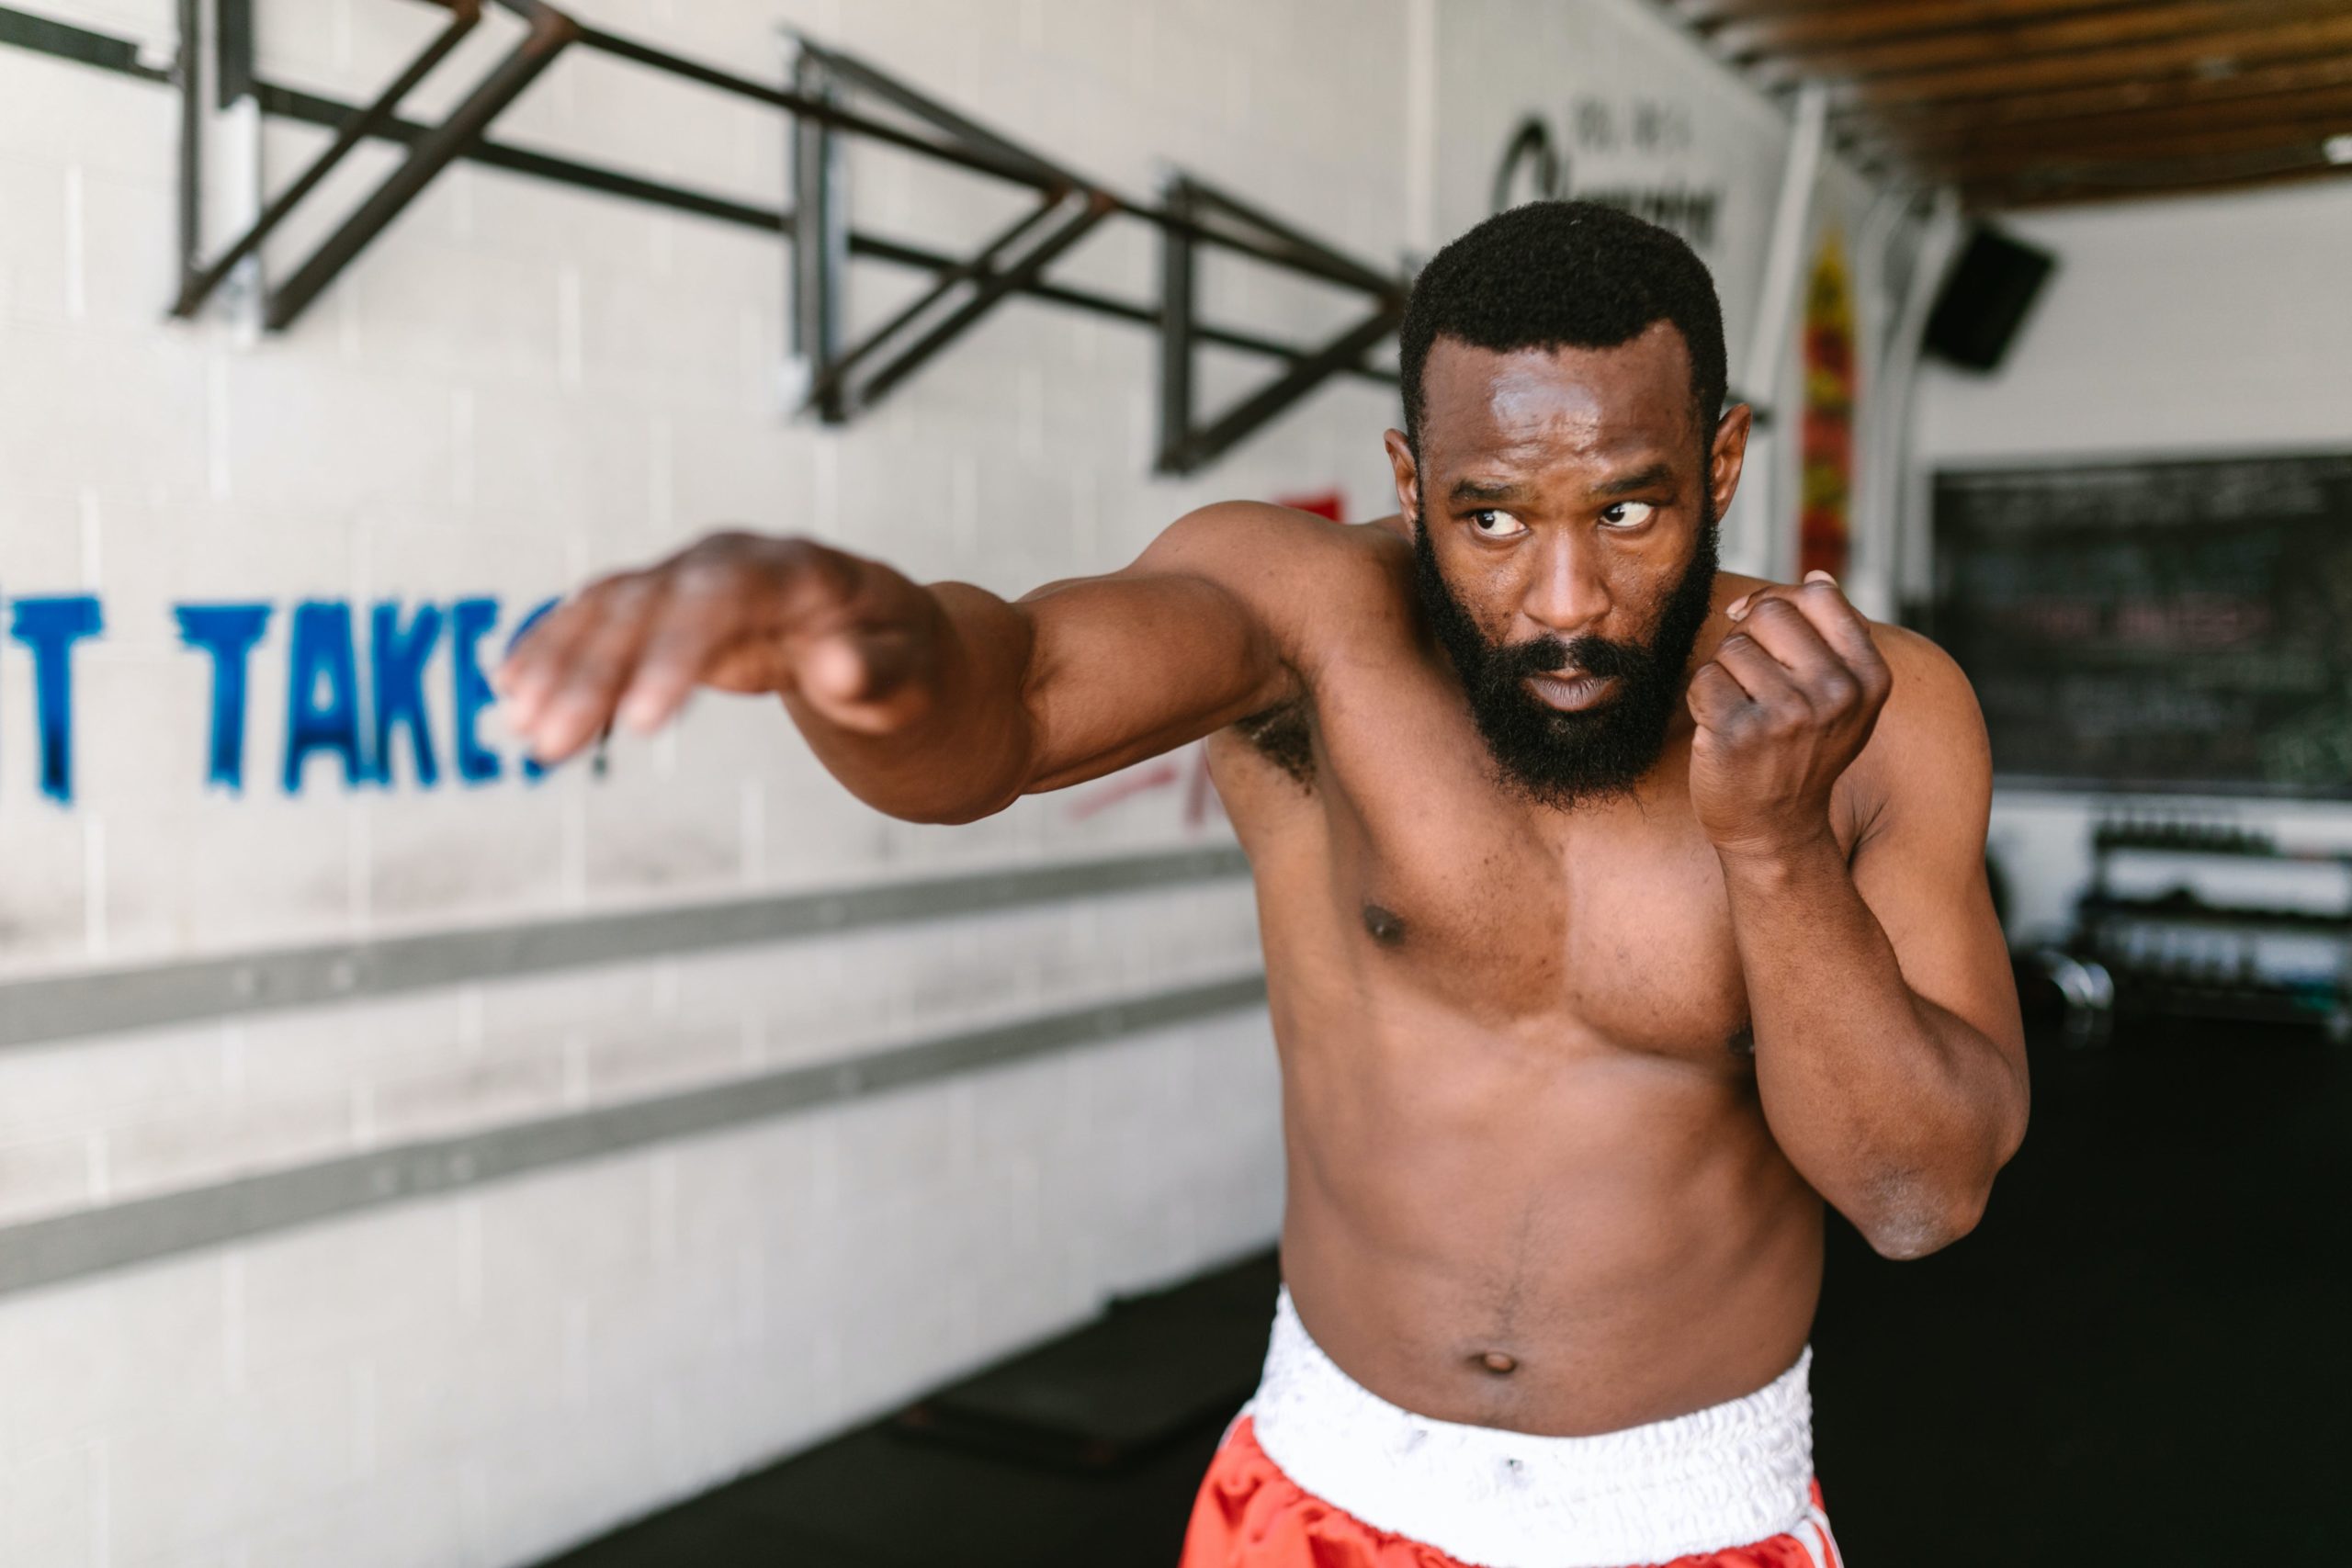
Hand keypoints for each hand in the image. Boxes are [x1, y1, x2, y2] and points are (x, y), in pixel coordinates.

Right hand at [496, 531, 936, 762]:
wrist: (891, 639)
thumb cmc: (906, 660)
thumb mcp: (911, 676)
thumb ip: (875, 673)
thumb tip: (839, 668)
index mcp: (798, 569)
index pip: (724, 598)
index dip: (676, 656)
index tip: (642, 724)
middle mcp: (733, 559)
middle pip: (652, 603)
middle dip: (597, 674)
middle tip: (552, 745)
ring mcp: (694, 575)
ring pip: (613, 608)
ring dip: (560, 665)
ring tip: (523, 729)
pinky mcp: (668, 602)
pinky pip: (601, 616)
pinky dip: (557, 649)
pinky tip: (513, 691)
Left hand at [1687, 571, 1891, 858]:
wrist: (1776, 829)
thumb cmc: (1802, 753)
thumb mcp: (1842, 699)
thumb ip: (1835, 638)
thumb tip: (1817, 576)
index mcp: (1869, 677)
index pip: (1818, 595)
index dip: (1779, 602)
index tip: (1763, 630)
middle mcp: (1835, 694)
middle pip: (1768, 614)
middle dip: (1749, 641)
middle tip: (1754, 685)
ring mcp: (1788, 715)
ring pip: (1731, 648)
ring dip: (1726, 677)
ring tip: (1745, 716)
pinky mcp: (1738, 734)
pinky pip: (1704, 679)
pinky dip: (1703, 702)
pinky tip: (1723, 733)